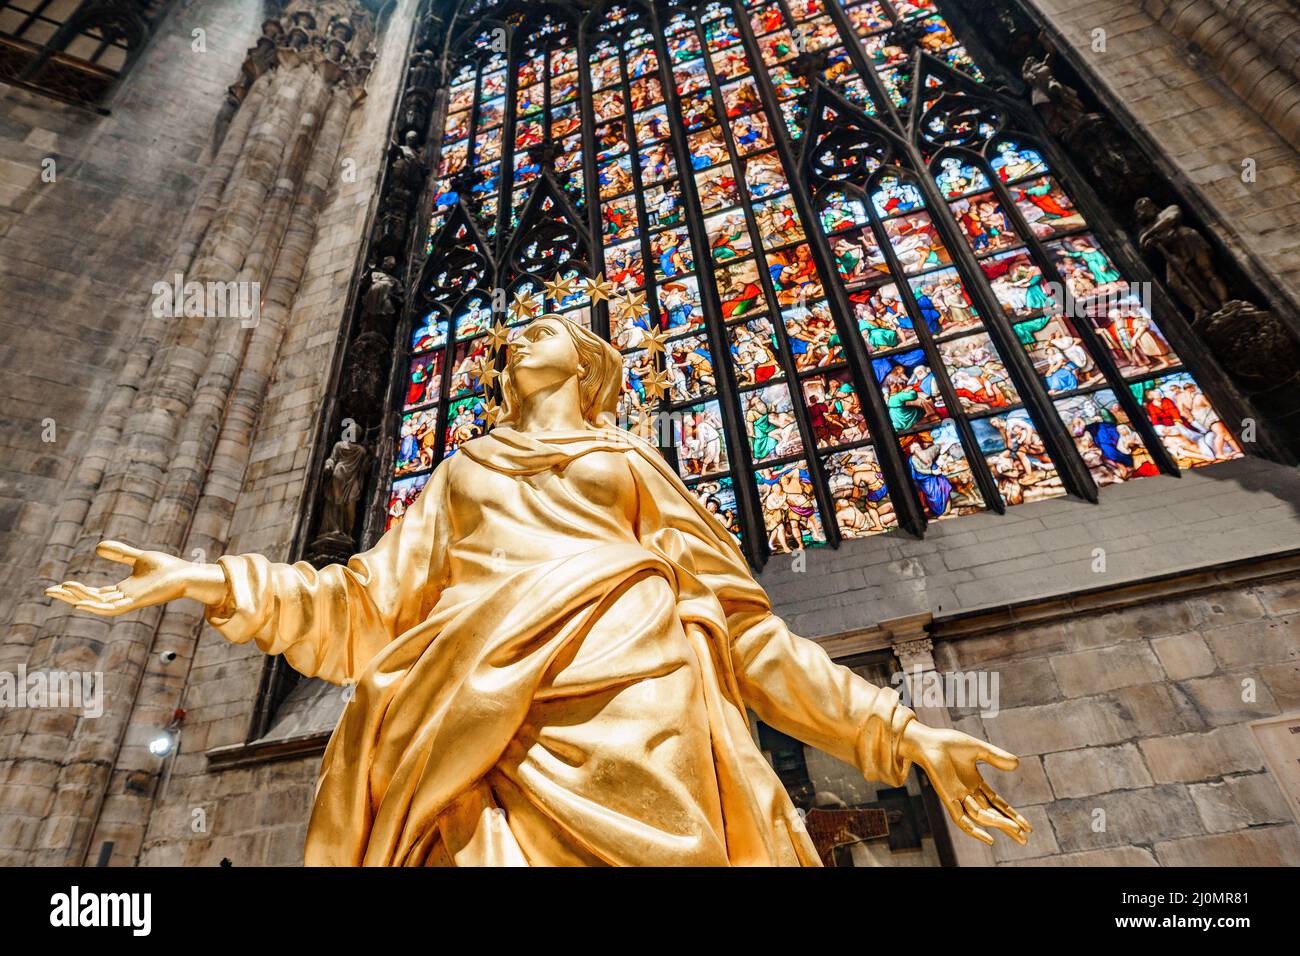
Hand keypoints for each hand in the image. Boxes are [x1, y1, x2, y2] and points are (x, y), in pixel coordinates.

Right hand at [44, 540, 228, 616]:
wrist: (186, 574)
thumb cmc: (166, 568)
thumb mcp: (137, 558)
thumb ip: (119, 553)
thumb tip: (97, 547)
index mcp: (123, 589)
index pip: (94, 592)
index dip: (76, 590)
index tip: (58, 585)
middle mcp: (123, 597)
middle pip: (90, 599)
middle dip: (70, 596)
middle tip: (49, 591)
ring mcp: (128, 601)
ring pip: (96, 604)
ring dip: (78, 598)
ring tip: (61, 590)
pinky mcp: (135, 602)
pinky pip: (111, 609)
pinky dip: (95, 607)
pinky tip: (79, 604)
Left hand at [899, 721, 1031, 846]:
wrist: (927, 742)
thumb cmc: (949, 743)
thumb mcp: (978, 749)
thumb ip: (996, 757)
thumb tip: (1017, 765)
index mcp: (975, 783)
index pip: (997, 804)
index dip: (1011, 814)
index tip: (1026, 825)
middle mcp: (968, 793)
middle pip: (992, 814)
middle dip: (1008, 825)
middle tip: (1025, 838)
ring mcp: (958, 798)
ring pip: (982, 817)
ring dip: (999, 824)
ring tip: (1016, 830)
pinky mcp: (948, 799)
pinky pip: (962, 820)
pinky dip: (975, 830)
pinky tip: (990, 839)